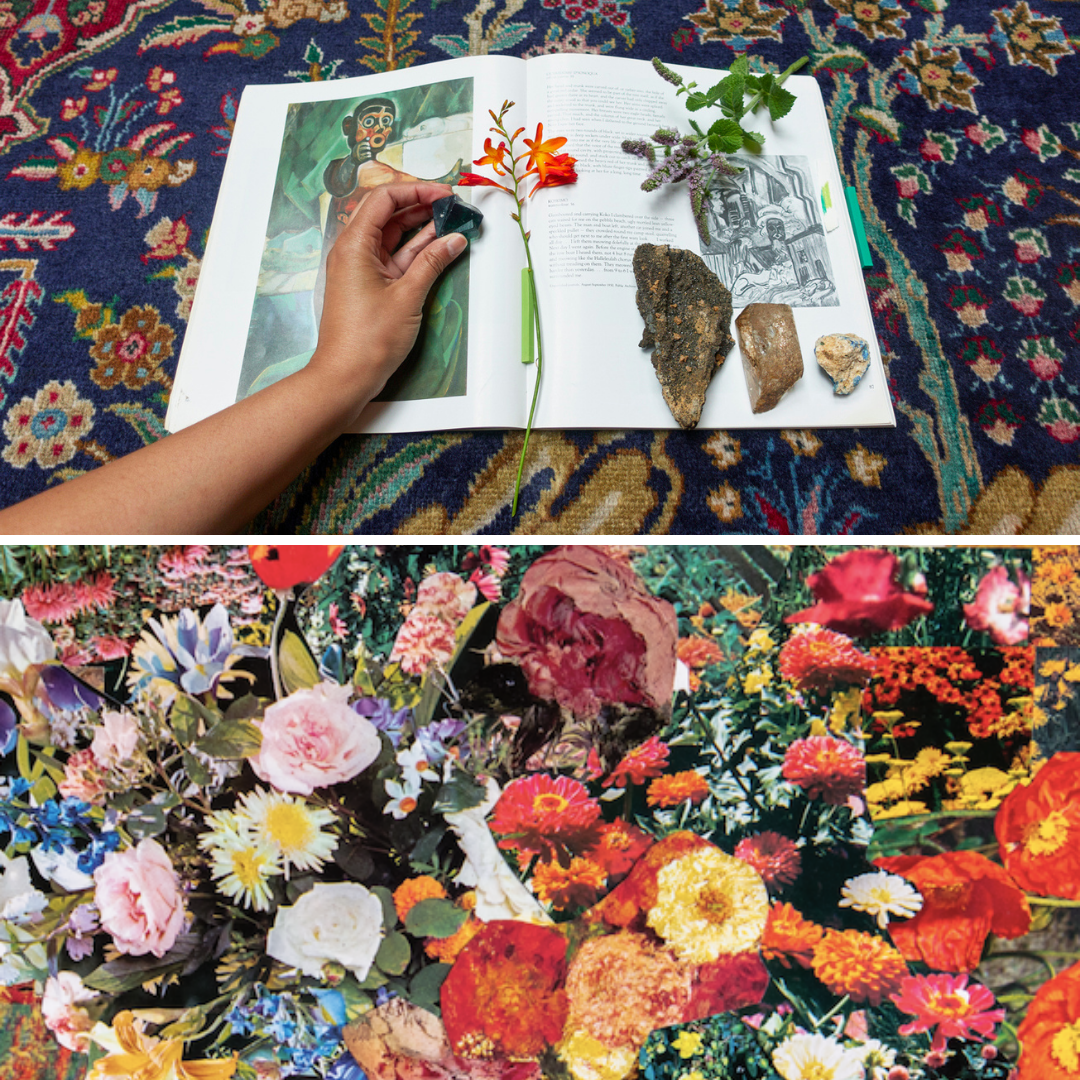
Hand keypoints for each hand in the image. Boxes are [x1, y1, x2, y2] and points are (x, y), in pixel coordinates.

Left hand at [311, 182, 467, 422]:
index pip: (384, 198)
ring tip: (452, 222)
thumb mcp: (407, 296)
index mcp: (354, 244)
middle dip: (420, 205)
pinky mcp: (369, 284)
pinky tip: (440, 247)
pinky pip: (394, 257)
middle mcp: (353, 250)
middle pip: (388, 213)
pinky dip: (415, 251)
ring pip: (393, 235)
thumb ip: (432, 262)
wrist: (346, 376)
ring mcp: (361, 268)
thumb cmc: (368, 339)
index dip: (416, 190)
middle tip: (452, 206)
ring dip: (421, 227)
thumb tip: (454, 239)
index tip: (445, 194)